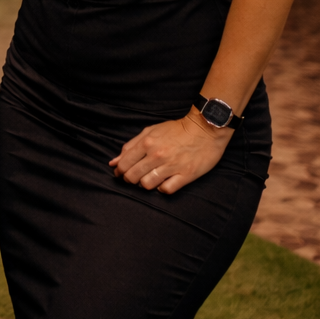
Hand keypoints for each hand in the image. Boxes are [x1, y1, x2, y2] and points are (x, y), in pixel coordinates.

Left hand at [109, 109, 232, 193]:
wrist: (205, 129)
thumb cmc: (176, 129)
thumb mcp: (150, 131)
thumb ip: (131, 146)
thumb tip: (114, 162)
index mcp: (147, 143)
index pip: (124, 164)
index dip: (119, 171)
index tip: (120, 173)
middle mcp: (157, 155)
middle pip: (133, 176)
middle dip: (129, 179)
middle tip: (133, 178)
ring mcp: (172, 166)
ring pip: (147, 184)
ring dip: (145, 184)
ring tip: (149, 179)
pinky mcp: (186, 175)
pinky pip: (167, 189)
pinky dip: (162, 188)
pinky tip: (163, 182)